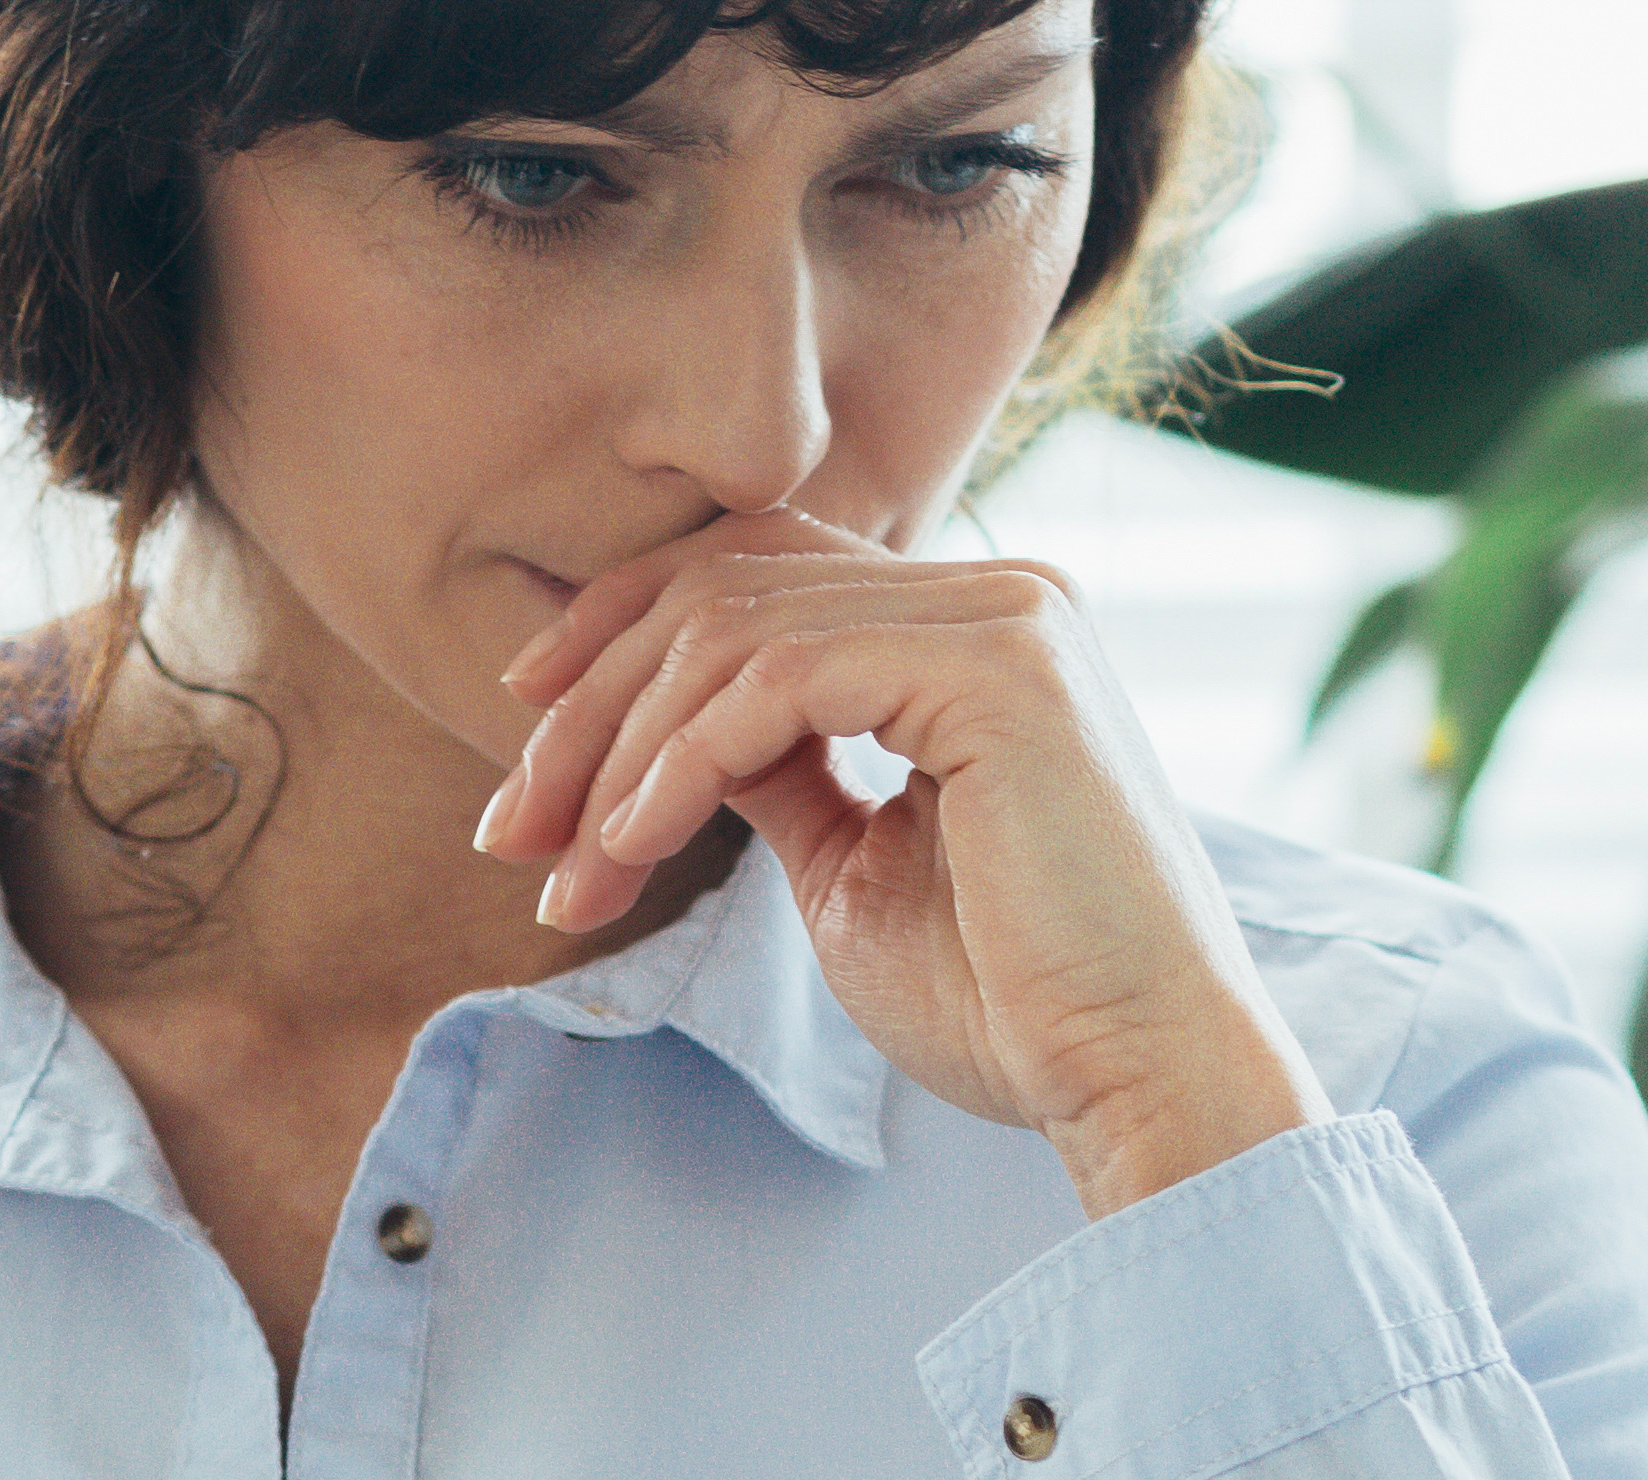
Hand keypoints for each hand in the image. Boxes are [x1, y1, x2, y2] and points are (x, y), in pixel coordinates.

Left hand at [473, 508, 1325, 1217]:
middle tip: (511, 830)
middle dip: (591, 706)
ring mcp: (1008, 616)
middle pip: (730, 585)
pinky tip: (635, 843)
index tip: (525, 738)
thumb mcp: (850, 868)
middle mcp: (1000, 594)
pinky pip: (780, 679)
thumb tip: (662, 733)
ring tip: (567, 867)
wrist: (1136, 1074)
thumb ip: (773, 775)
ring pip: (736, 630)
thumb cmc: (1015, 1002)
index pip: (763, 573)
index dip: (623, 636)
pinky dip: (681, 760)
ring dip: (618, 753)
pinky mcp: (1000, 666)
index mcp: (975, 630)